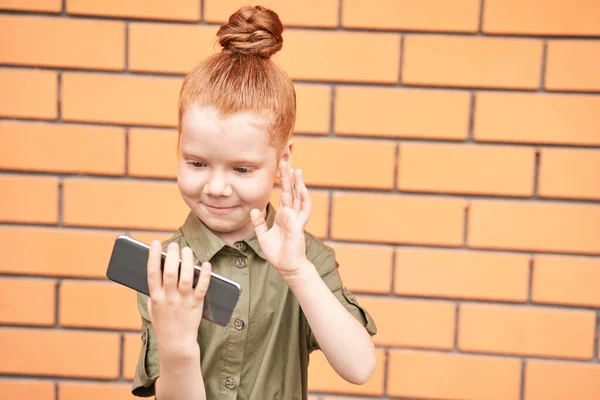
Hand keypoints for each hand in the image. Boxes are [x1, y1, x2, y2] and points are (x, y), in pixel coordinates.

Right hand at [146, 241, 210, 357]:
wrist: (176, 343)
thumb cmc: (164, 322)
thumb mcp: (152, 307)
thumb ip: (153, 291)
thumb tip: (157, 269)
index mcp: (155, 297)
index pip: (152, 273)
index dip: (153, 257)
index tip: (155, 243)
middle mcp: (168, 298)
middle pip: (170, 273)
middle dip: (172, 256)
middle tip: (174, 245)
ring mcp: (183, 301)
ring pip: (185, 278)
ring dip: (187, 261)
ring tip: (187, 250)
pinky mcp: (196, 305)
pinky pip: (202, 288)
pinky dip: (204, 275)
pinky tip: (206, 265)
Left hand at [250, 160, 311, 277]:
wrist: (286, 266)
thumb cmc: (277, 252)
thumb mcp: (263, 235)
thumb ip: (258, 222)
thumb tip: (254, 210)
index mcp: (283, 215)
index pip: (284, 194)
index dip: (283, 181)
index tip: (281, 167)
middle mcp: (291, 214)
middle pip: (291, 191)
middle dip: (290, 177)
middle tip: (287, 161)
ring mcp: (296, 220)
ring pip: (300, 198)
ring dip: (299, 185)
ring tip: (298, 171)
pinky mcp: (298, 226)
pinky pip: (301, 212)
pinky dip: (302, 201)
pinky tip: (300, 190)